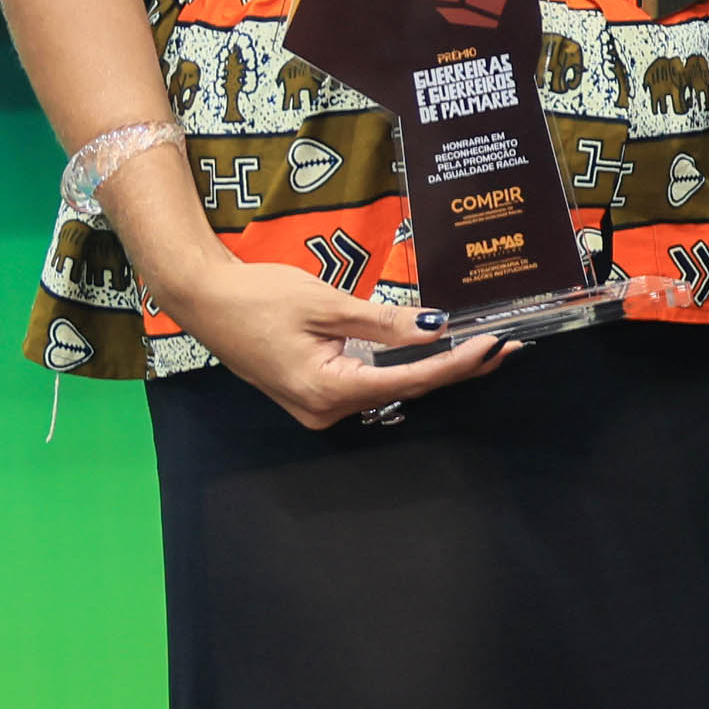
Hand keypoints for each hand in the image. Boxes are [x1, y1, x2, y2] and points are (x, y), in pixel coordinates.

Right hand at [138, 245, 512, 429]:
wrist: (204, 300)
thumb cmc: (256, 297)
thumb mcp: (327, 304)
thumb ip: (385, 322)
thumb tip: (436, 327)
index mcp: (327, 391)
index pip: (409, 380)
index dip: (456, 363)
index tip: (493, 345)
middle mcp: (326, 410)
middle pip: (406, 389)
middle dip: (457, 368)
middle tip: (505, 346)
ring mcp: (319, 407)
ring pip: (391, 388)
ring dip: (434, 368)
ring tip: (481, 348)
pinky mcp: (316, 395)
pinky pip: (370, 384)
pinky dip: (403, 368)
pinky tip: (433, 353)